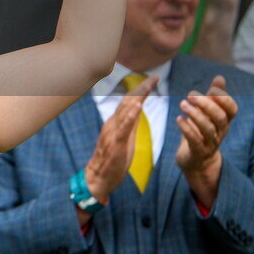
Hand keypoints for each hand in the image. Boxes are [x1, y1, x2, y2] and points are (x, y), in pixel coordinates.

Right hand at [84, 75, 157, 203]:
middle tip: (154, 76)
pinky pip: (124, 128)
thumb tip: (138, 109)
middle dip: (142, 88)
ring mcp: (113, 132)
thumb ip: (129, 123)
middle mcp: (113, 123)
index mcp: (116, 122)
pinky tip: (138, 107)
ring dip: (138, 97)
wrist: (98, 177)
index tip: (153, 79)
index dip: (141, 90)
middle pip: (128, 101)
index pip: (130, 101)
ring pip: (125, 110)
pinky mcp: (116, 144)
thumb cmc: (112, 160)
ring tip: (148, 86)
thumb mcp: (125, 138)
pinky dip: (130, 116)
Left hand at [176, 75, 237, 205]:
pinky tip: (178, 118)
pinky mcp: (198, 151)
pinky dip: (187, 128)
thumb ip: (214, 96)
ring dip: (195, 114)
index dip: (224, 99)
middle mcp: (220, 131)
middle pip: (220, 117)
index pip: (232, 109)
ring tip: (182, 104)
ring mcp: (210, 143)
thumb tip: (220, 77)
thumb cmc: (202, 131)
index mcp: (224, 121)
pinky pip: (195, 140)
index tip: (211, 89)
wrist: (197, 160)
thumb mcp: (209, 113)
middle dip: (206, 104)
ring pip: (208, 129)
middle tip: (190, 94)